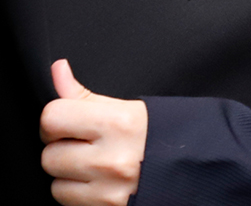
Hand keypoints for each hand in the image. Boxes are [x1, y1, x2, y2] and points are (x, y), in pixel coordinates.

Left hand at [41, 59, 147, 205]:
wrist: (188, 164)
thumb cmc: (157, 132)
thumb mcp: (125, 107)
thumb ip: (84, 94)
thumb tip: (57, 69)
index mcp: (117, 122)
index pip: (53, 118)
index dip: (56, 119)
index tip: (67, 121)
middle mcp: (111, 158)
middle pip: (49, 154)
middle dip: (62, 149)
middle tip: (85, 144)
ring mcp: (108, 188)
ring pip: (55, 183)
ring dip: (68, 174)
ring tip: (93, 163)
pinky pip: (66, 202)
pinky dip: (76, 192)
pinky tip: (97, 180)